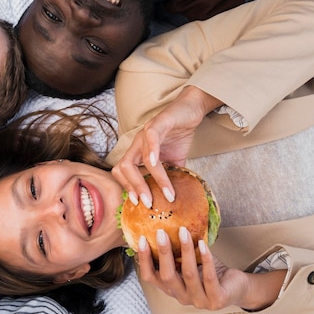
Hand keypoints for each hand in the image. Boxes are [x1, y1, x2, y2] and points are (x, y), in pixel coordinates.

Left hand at [112, 86, 219, 205]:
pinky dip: (151, 152)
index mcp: (138, 152)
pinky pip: (150, 138)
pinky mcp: (158, 123)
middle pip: (123, 167)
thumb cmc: (179, 134)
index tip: (137, 203)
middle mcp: (137, 143)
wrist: (190, 110)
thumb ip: (171, 176)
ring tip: (163, 194)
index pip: (123, 172)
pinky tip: (156, 164)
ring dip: (147, 178)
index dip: (127, 188)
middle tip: (146, 203)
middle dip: (133, 188)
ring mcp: (145, 133)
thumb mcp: (174, 161)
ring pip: (136, 157)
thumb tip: (174, 197)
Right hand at [136, 227, 252, 309]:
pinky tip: (203, 244)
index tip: (141, 239)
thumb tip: (164, 225)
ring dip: (185, 251)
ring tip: (183, 232)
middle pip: (167, 276)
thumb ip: (176, 253)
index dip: (144, 259)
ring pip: (188, 274)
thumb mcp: (189, 262)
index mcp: (171, 288)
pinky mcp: (216, 300)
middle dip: (163, 253)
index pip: (150, 277)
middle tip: (161, 232)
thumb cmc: (209, 271)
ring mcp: (199, 301)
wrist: (237, 288)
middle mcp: (182, 297)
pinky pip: (209, 277)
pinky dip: (206, 259)